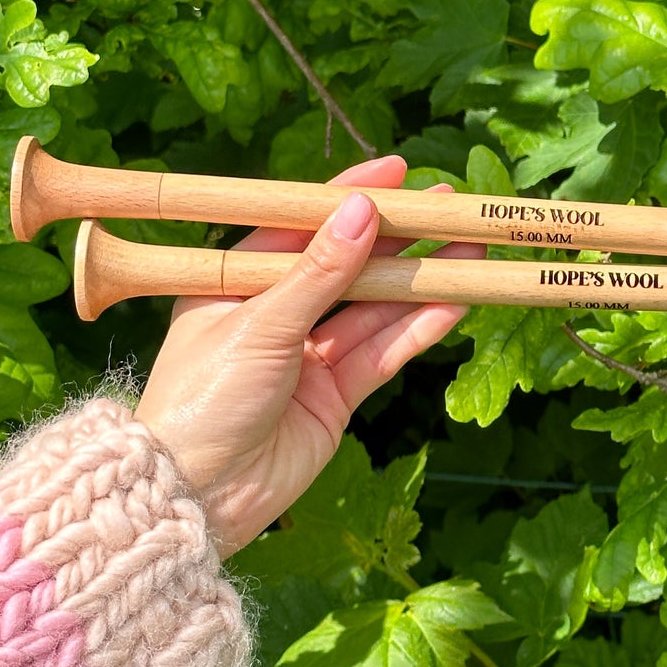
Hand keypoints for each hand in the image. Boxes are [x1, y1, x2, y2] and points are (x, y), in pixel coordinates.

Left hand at [135, 156, 476, 554]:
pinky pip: (382, 354)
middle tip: (447, 207)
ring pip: (373, 310)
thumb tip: (360, 210)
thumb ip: (317, 272)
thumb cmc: (203, 400)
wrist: (197, 495)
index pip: (298, 226)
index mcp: (235, 283)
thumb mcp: (258, 324)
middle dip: (396, 238)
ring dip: (419, 282)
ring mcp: (308, 357)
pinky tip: (454, 303)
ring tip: (470, 251)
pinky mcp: (335, 398)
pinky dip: (417, 330)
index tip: (394, 172)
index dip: (346, 198)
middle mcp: (274, 315)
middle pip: (345, 266)